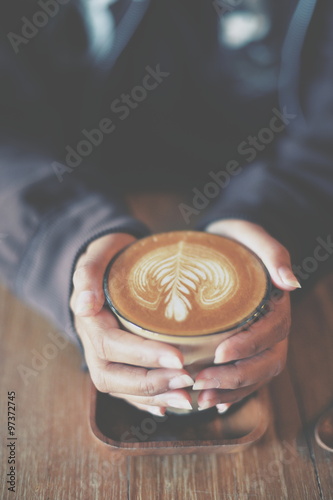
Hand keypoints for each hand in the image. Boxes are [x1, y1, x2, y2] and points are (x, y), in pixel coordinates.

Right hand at [70, 233, 193, 416]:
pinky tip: (168, 406)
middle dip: (152, 383)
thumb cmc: (110, 257)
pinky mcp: (116, 362)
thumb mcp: (99, 254)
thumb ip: (88, 273)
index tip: (179, 357)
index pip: (112, 344)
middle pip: (114, 376)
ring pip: (122, 388)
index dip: (143, 354)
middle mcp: (92, 344)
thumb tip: (84, 304)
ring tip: (187, 398)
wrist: (108, 264)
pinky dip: (146, 401)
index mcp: (89, 321)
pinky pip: (127, 389)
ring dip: (154, 397)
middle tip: (188, 380)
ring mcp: (103, 357)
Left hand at [194, 219, 299, 412]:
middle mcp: (274, 328)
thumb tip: (290, 282)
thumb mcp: (254, 237)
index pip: (271, 331)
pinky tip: (215, 403)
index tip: (219, 352)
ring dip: (232, 391)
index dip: (248, 345)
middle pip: (267, 361)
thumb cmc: (239, 241)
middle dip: (236, 376)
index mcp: (277, 304)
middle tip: (201, 381)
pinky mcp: (248, 350)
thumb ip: (274, 254)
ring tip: (201, 398)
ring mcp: (263, 342)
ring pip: (258, 375)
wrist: (231, 245)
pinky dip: (234, 393)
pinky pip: (249, 378)